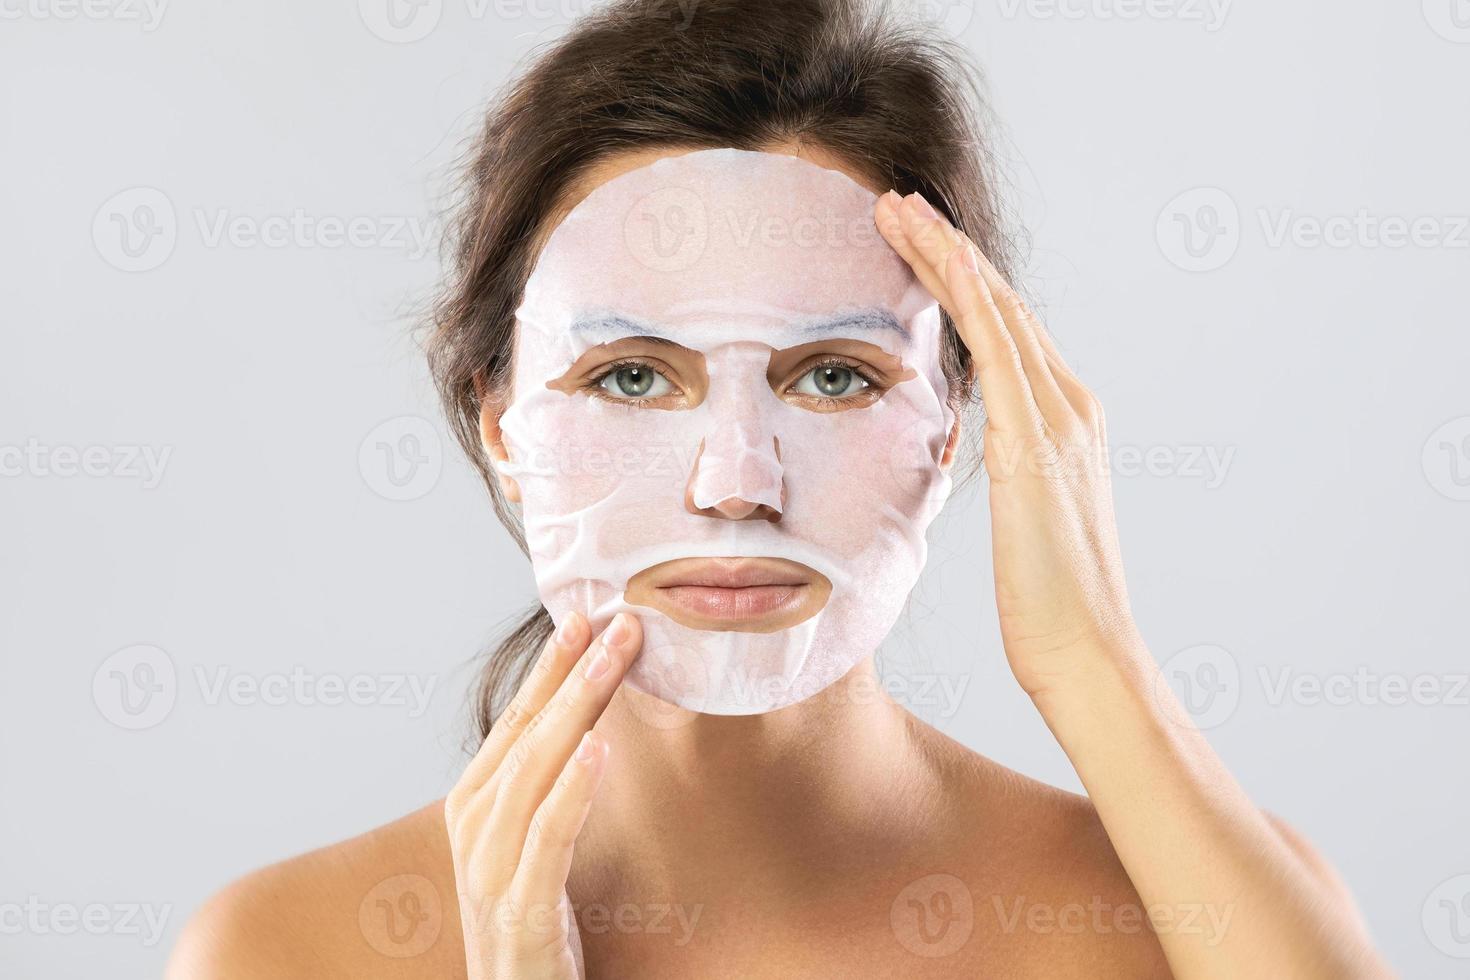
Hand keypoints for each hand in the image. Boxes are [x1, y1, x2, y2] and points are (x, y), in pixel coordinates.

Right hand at [444, 611, 642, 979]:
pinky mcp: (520, 912)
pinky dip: (572, 790)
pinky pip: (548, 838)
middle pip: (529, 734)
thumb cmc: (526, 918)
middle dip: (576, 673)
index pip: (517, 719)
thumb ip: (544, 783)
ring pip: (536, 772)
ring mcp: (490, 869)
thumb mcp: (528, 840)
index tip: (585, 616)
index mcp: (474, 803)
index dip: (551, 666)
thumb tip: (584, 716)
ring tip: (613, 662)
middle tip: (620, 623)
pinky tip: (598, 751)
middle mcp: (473, 827)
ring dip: (579, 710)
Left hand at [876, 191, 1141, 698]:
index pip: (1006, 333)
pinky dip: (970, 296)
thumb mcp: (1022, 522)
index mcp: (1064, 425)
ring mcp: (1060, 419)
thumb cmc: (1047, 604)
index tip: (915, 243)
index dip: (961, 282)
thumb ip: (1008, 471)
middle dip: (948, 248)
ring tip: (896, 208)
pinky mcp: (1037, 441)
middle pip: (1002, 305)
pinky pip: (999, 349)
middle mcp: (1070, 406)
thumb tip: (976, 453)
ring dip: (946, 252)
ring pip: (998, 310)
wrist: (1086, 652)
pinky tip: (939, 257)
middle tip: (896, 202)